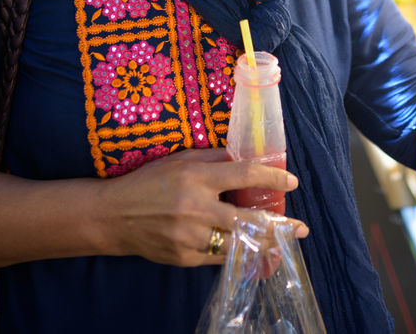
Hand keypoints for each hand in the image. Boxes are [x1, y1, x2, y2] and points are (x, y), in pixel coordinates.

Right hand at [103, 148, 307, 266]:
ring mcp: (190, 236)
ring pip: (237, 244)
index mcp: (196, 177)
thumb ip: (213, 159)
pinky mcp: (184, 258)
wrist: (114, 216)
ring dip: (263, 246)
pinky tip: (253, 255)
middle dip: (279, 226)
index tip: (291, 182)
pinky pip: (219, 259)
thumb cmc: (148, 183)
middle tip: (300, 228)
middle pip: (247, 220)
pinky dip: (238, 256)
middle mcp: (195, 207)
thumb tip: (244, 157)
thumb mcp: (179, 161)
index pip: (243, 175)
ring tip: (283, 246)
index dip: (271, 178)